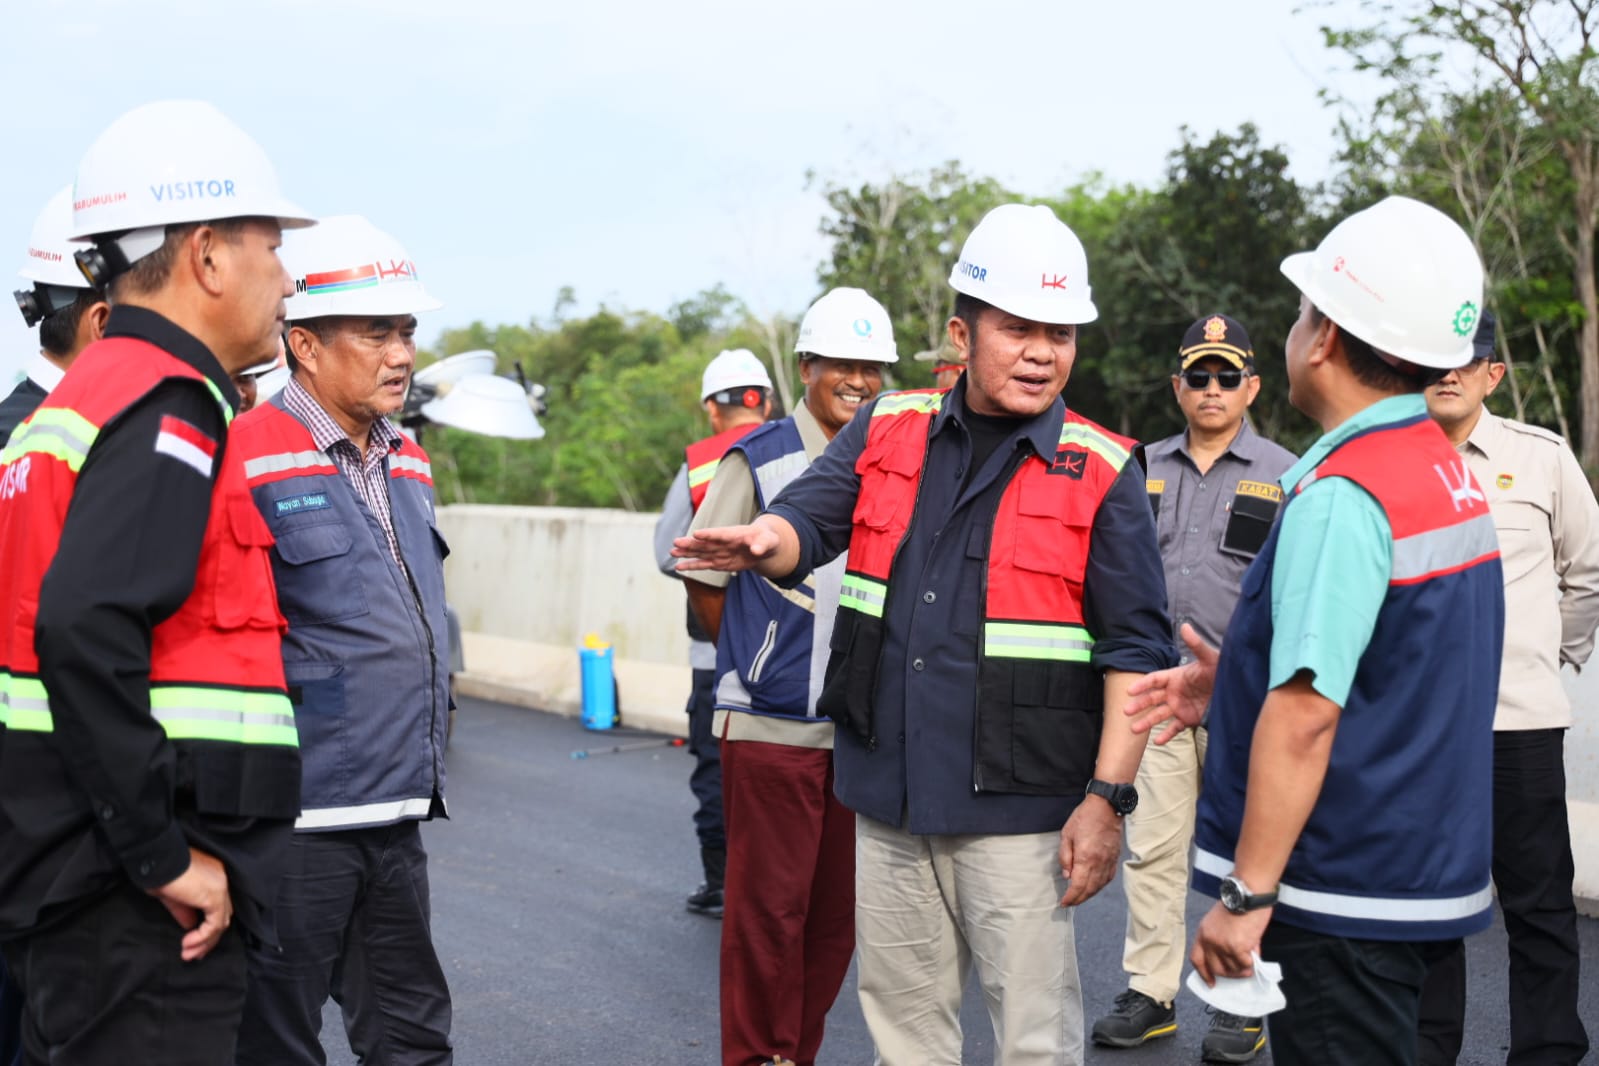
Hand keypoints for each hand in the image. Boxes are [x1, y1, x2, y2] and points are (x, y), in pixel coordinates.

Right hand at [150, 847, 231, 961]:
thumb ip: (184, 910)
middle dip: (209, 939)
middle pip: (223, 915)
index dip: (208, 927)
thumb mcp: (172, 895)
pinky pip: (214, 925)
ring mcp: (220, 887)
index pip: (218, 906)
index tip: (194, 943)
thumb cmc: (158, 872)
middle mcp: (221, 879)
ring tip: (189, 955)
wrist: (156, 860)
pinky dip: (202, 938)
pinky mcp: (215, 895)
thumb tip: (190, 926)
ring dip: (205, 942)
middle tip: (194, 954)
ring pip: (221, 922)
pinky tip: (188, 944)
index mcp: (213, 876)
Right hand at [671, 523, 779, 572]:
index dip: (708, 534)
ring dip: (687, 553)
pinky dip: (692, 566)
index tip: (696, 534)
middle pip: (705, 543)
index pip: (720, 534)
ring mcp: (720, 552)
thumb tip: (756, 550)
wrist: (764, 546)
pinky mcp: (720, 562)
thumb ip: (762, 545)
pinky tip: (679, 567)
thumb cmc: (766, 540)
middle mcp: (723, 543)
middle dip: (691, 544)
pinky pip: (704, 565)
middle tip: (676, 543)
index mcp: (734, 534)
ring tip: (672, 553)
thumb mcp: (769, 541)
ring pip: (701, 553)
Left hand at [1057, 798, 1122, 906]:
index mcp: (1086, 858)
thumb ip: (1065, 857)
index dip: (1071, 897)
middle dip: (1079, 899)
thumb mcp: (1066, 835)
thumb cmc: (1085, 818)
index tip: (1064, 902)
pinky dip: (1100, 886)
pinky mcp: (1114, 858)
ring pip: (1100, 886)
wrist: (1107, 807)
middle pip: (1090, 890)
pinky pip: (1108, 878)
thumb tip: (1067, 875)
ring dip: (1089, 895)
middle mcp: (1099, 863)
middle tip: (1070, 903)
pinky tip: (1094, 887)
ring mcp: (1109, 862)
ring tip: (1080, 897)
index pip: (1078, 886)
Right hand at [1124, 623, 1218, 744]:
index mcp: (1175, 677)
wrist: (1235, 690)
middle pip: (1151, 699)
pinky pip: (1175, 728)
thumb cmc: (1221, 671)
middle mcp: (1174, 692)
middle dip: (1139, 705)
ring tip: (1134, 730)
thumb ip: (1196, 644)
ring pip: (1159, 715)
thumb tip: (1185, 625)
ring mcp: (1180, 707)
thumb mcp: (1210, 657)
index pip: (1154, 680)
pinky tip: (1157, 741)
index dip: (1142, 684)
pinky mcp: (1188, 719)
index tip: (1130, 690)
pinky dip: (1166, 735)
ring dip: (1146, 722)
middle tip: (1126, 711)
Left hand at [1190, 901, 1272, 984]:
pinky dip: (1251, 962)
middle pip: (1215, 968)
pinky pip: (1244, 964)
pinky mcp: (1236, 947)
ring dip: (1243, 967)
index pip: (1196, 959)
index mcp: (1202, 932)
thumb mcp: (1220, 921)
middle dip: (1229, 974)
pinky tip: (1254, 954)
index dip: (1203, 973)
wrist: (1247, 894)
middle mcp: (1209, 940)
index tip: (1211, 983)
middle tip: (1241, 972)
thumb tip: (1236, 960)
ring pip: (1232, 968)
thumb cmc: (1238, 904)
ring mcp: (1221, 945)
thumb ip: (1222, 940)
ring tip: (1250, 958)